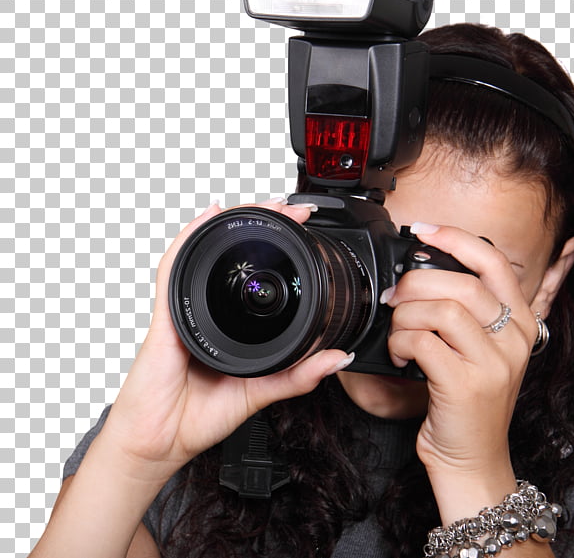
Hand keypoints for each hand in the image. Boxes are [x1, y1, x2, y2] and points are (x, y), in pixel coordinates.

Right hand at [100, 200, 350, 482]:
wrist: (160, 444)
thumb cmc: (198, 417)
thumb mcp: (260, 393)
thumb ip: (298, 377)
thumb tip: (338, 359)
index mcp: (228, 323)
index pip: (251, 274)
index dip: (276, 248)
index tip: (303, 230)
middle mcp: (205, 309)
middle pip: (228, 253)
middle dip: (259, 222)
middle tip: (290, 208)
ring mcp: (184, 308)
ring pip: (204, 251)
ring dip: (233, 223)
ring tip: (262, 205)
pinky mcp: (166, 315)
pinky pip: (173, 268)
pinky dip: (189, 238)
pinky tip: (207, 217)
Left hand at [383, 223, 539, 514]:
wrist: (473, 459)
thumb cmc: (467, 400)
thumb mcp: (482, 350)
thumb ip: (466, 312)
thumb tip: (422, 270)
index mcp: (521, 322)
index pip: (493, 262)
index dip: (455, 238)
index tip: (422, 230)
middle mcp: (515, 339)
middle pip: (460, 283)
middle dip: (415, 283)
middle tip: (395, 298)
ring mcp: (495, 363)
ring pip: (440, 310)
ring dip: (405, 317)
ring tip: (399, 334)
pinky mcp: (468, 386)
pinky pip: (424, 342)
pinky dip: (401, 343)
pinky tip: (400, 356)